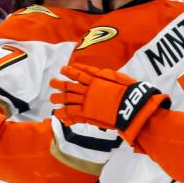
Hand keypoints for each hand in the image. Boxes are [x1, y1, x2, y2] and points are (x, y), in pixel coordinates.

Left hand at [50, 63, 166, 136]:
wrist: (131, 104)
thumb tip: (100, 72)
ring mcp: (86, 101)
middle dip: (60, 84)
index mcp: (97, 79)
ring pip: (67, 98)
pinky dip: (64, 113)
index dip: (71, 71)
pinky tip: (57, 113)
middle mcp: (89, 89)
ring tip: (52, 98)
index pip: (80, 73)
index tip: (63, 69)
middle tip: (52, 82)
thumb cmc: (130, 91)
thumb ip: (107, 75)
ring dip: (59, 98)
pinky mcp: (87, 112)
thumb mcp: (119, 78)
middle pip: (70, 85)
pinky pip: (71, 112)